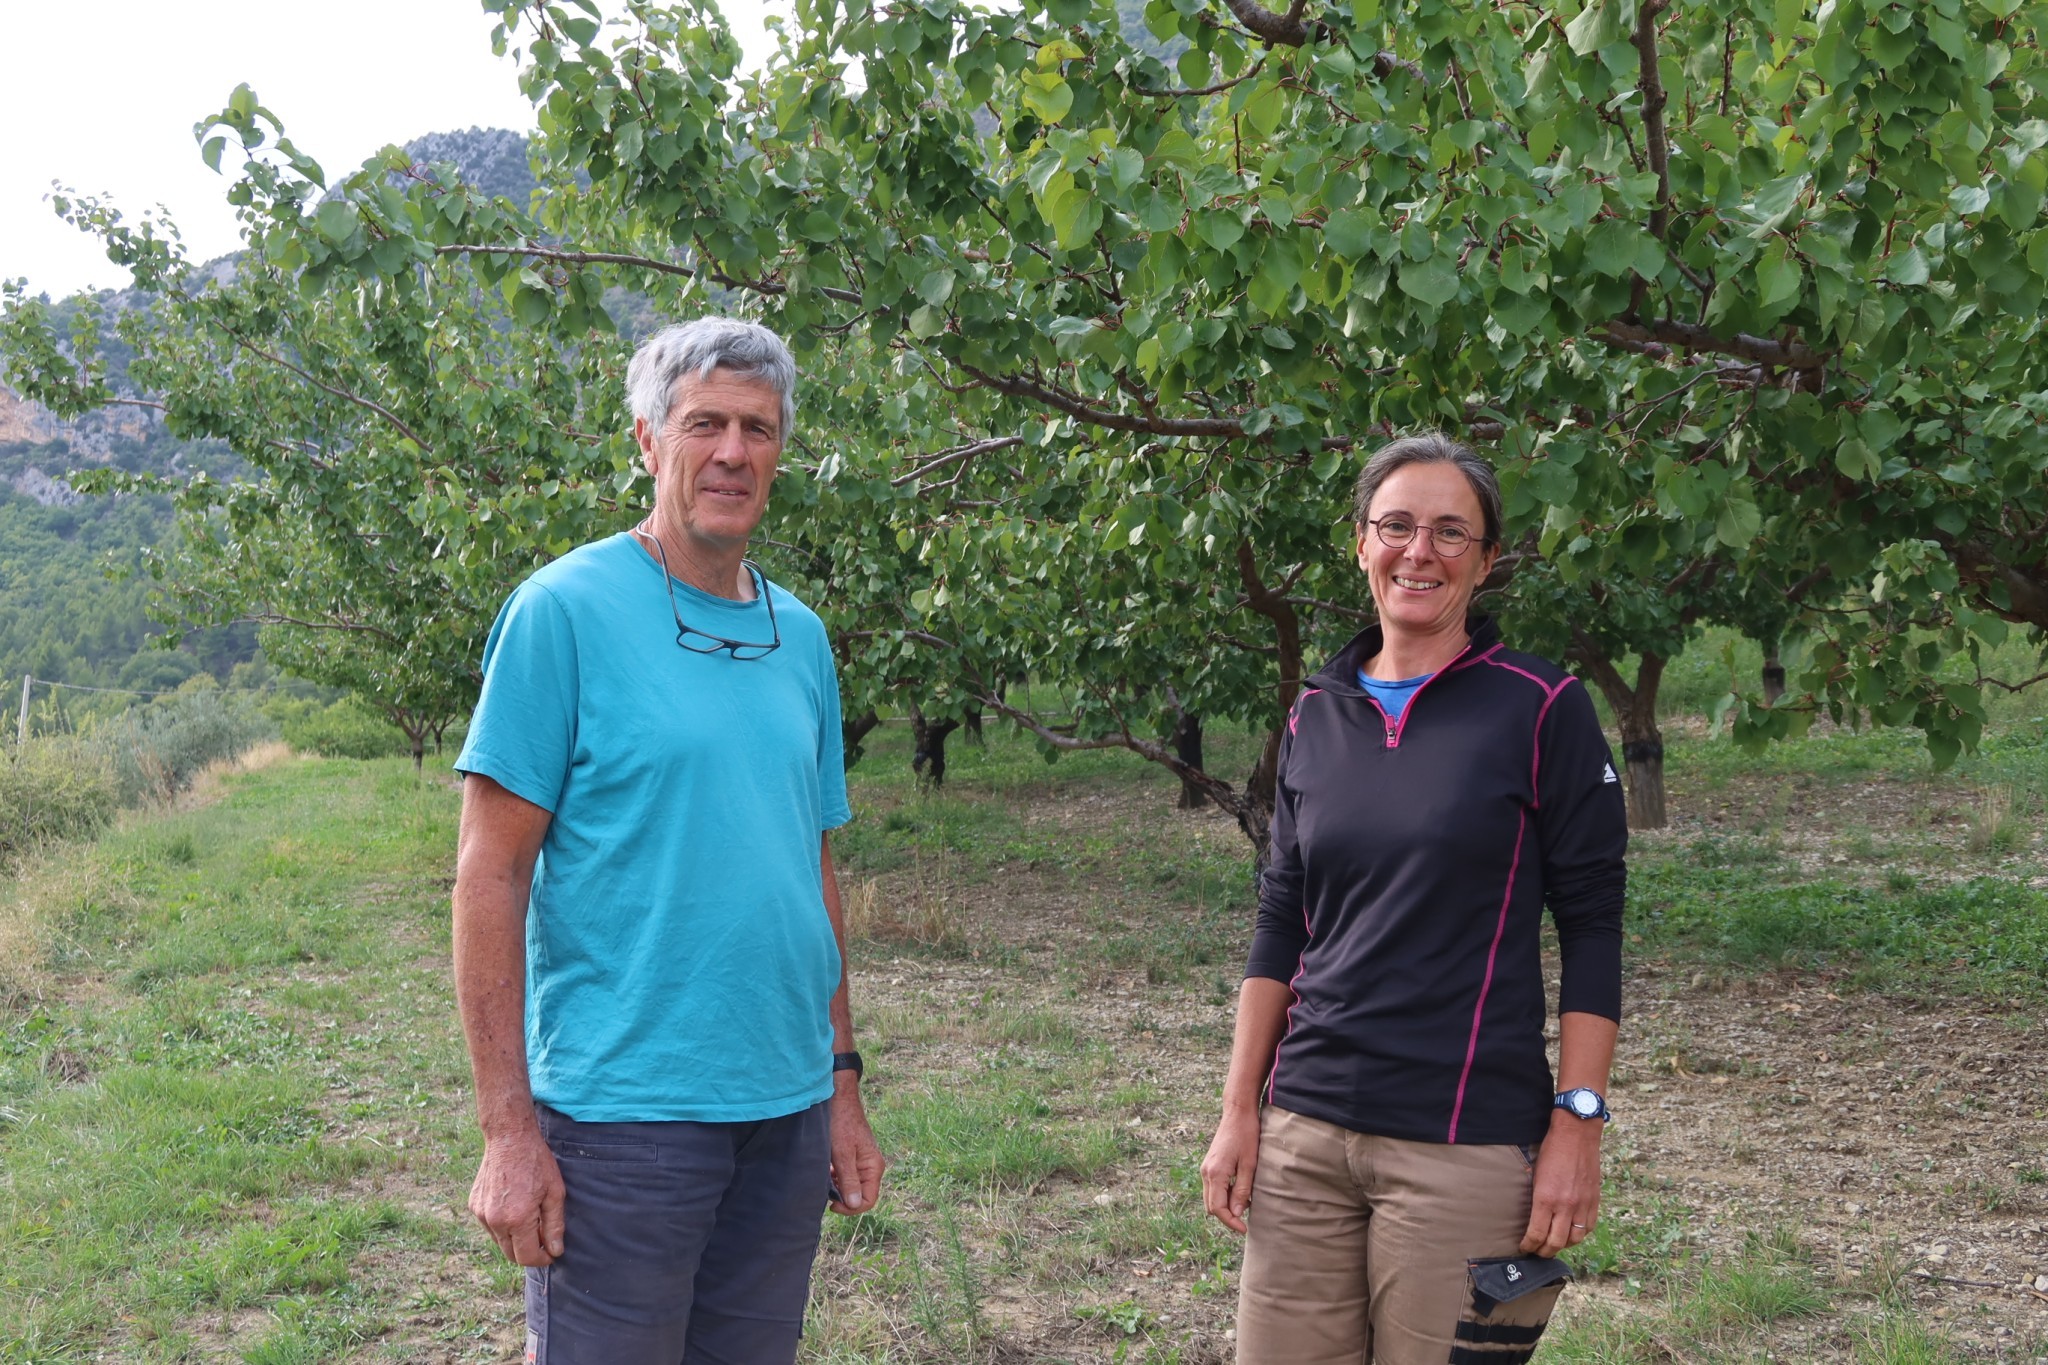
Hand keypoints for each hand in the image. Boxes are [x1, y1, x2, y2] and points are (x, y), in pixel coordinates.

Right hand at [470, 1125, 565, 1265]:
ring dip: (515, 1239)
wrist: (509, 1138)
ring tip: (530, 1219)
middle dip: (528, 1252)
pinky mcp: (474, 1205)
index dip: (541, 1259)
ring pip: (499, 1241)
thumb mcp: (554, 1192)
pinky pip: (490, 1226)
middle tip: (543, 1240)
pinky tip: (514, 1207)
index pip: (527, 1257)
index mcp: (517, 1219)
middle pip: (511, 1254)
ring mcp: (481, 1214)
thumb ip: (554, 1225)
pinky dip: (503, 1226)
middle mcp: (495, 1221)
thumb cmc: (536, 1162)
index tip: (551, 1253)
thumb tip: (555, 1251)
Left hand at [828, 1078, 886, 1215]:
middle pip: (858, 1195)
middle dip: (842, 1196)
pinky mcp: (851, 1157)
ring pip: (849, 1186)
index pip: (868, 1200)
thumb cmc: (840, 1123)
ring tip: (823, 1175)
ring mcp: (861, 1162)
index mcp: (873, 1167)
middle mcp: (870, 1167)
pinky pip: (844, 1175)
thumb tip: (854, 1205)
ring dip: (836, 1186)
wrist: (837, 1099)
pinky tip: (824, 1168)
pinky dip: (833, 1176)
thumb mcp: (842, 1153)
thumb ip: (848, 1179)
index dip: (850, 1208)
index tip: (831, 1203)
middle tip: (825, 1188)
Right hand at [1200, 1107, 1260, 1232]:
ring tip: (1245, 1203)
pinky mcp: (1210, 1164)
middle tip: (1245, 1220)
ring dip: (1225, 1205)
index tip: (1244, 1229)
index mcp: (1215, 1173)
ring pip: (1211, 1197)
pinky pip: (1213, 1187)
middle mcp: (1206, 1172)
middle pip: (1211, 1206)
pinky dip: (1224, 1195)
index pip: (1217, 1208)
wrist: (1238, 1113)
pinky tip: (1240, 1190)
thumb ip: (1241, 1190)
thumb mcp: (1249, 1165)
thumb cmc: (1247, 1136)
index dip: (1230, 1222)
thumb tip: (1235, 1214)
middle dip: (1226, 1216)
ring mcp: (1206, 1168)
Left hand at [1520, 1112, 1601, 1257]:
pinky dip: (1579, 1234)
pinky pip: (1588, 1227)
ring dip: (1563, 1245)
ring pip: (1575, 1239)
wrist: (1577, 1134)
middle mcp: (1566, 1205)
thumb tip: (1532, 1217)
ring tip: (1554, 1244)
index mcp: (1546, 1198)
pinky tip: (1571, 1232)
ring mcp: (1582, 1204)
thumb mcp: (1535, 1174)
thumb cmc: (1552, 1150)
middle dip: (1544, 1251)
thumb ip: (1536, 1198)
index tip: (1524, 1247)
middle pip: (1556, 1242)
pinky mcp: (1594, 1201)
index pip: (1537, 1234)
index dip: (1529, 1245)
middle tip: (1537, 1252)